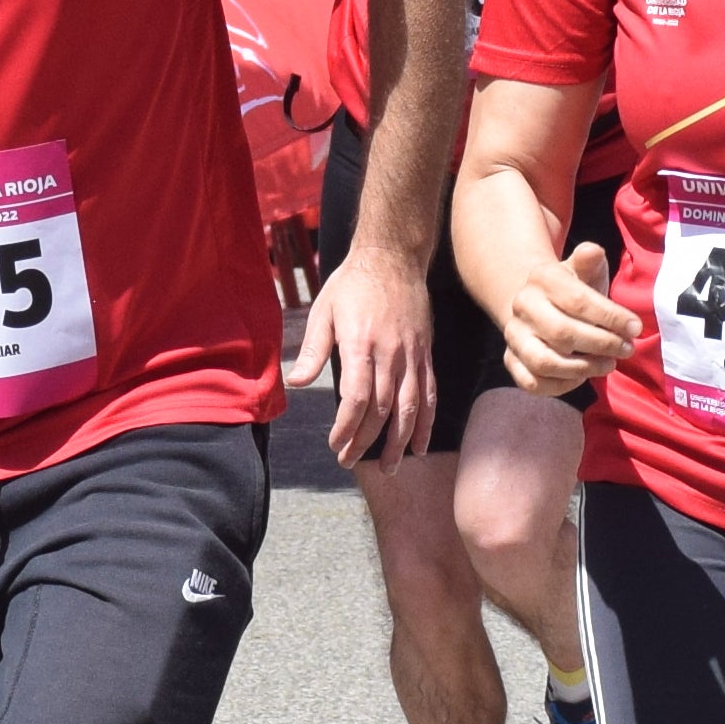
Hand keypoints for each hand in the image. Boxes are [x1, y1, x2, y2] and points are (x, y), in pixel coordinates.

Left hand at [291, 250, 433, 467]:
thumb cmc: (352, 283)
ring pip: (409, 407)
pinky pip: (429, 393)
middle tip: (348, 461)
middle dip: (365, 441)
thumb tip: (295, 382)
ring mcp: (412, 355)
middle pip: (381, 409)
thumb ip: (313, 350)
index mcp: (361, 344)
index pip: (356, 398)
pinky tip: (418, 444)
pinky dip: (425, 422)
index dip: (347, 427)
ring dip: (398, 441)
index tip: (335, 444)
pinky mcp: (425, 353)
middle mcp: (390, 353)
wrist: (393, 257)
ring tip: (389, 467)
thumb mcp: (324, 311)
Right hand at [499, 237, 642, 399]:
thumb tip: (592, 252)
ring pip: (544, 362)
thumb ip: (590, 261)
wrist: (542, 304)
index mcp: (542, 277)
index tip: (635, 328)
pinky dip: (562, 385)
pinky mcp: (511, 361)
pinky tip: (583, 376)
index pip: (578, 301)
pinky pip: (533, 383)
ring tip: (609, 364)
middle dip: (601, 344)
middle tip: (626, 349)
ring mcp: (514, 336)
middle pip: (562, 333)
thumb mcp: (586, 270)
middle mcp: (522, 306)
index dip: (611, 318)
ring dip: (584, 368)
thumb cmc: (576, 289)